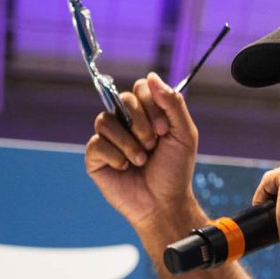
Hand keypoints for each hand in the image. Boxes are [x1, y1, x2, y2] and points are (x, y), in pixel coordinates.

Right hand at [84, 72, 202, 232]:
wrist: (164, 202)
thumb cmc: (175, 170)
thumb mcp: (184, 134)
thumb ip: (172, 103)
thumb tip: (152, 76)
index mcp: (146, 114)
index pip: (140, 88)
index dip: (151, 105)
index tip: (163, 130)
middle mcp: (125, 122)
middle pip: (122, 100)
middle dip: (142, 125)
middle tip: (153, 146)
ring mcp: (109, 138)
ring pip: (105, 120)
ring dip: (129, 143)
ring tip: (141, 160)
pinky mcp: (96, 157)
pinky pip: (96, 143)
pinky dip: (116, 157)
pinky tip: (125, 168)